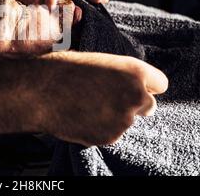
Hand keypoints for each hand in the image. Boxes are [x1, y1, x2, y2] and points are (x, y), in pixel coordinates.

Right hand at [31, 52, 167, 145]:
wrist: (40, 91)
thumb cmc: (64, 70)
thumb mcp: (100, 62)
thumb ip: (122, 75)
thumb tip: (132, 87)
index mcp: (135, 71)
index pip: (160, 84)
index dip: (145, 85)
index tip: (135, 87)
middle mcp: (135, 96)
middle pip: (148, 105)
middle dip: (132, 103)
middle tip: (108, 98)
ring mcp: (123, 119)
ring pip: (126, 120)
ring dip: (113, 116)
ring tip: (86, 105)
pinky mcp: (110, 137)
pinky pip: (111, 133)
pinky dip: (100, 128)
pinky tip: (82, 116)